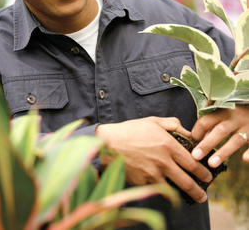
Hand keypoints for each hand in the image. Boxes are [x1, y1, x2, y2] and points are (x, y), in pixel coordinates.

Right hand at [96, 116, 211, 202]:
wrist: (108, 143)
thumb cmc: (131, 130)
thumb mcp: (153, 121)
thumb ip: (173, 124)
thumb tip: (188, 133)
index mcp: (168, 145)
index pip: (192, 163)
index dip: (203, 172)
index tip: (208, 176)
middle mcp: (163, 162)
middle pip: (186, 182)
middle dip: (198, 191)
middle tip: (203, 196)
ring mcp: (152, 174)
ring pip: (172, 188)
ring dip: (181, 192)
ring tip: (187, 195)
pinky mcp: (142, 182)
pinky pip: (156, 187)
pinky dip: (161, 187)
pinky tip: (163, 185)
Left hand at [191, 106, 248, 165]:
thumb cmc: (235, 113)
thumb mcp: (223, 112)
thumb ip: (211, 123)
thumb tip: (196, 138)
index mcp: (223, 112)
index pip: (206, 121)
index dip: (197, 132)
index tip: (191, 143)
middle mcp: (235, 118)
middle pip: (219, 130)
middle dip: (207, 144)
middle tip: (195, 156)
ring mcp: (248, 127)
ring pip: (236, 140)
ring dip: (223, 152)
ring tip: (211, 164)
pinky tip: (245, 159)